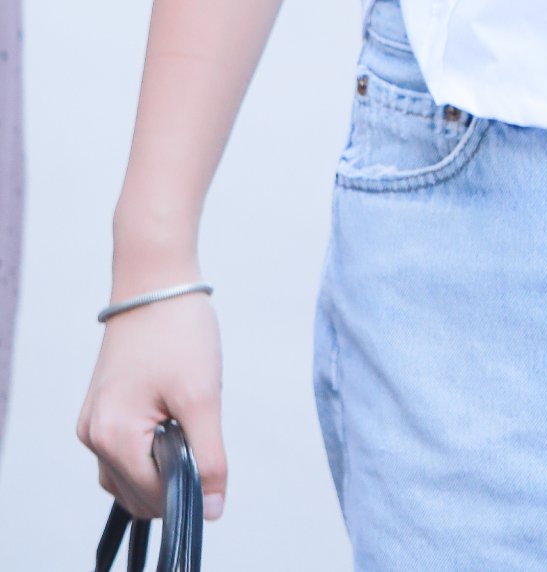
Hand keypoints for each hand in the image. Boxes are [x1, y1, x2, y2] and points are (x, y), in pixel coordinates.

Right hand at [76, 292, 226, 524]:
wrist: (155, 279)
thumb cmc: (178, 330)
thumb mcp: (203, 397)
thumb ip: (208, 458)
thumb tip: (212, 511)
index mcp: (112, 438)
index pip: (155, 497)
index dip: (189, 486)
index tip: (209, 449)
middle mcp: (93, 437)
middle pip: (139, 492)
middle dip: (174, 474)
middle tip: (196, 424)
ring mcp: (92, 424)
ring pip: (131, 475)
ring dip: (162, 463)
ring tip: (183, 416)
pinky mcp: (99, 410)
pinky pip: (124, 452)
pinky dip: (150, 447)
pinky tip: (170, 415)